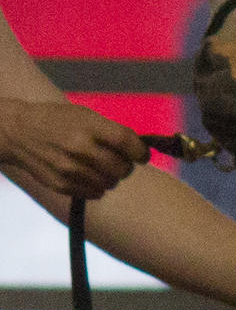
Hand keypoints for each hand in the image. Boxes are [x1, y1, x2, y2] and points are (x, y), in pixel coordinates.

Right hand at [0, 98, 148, 198]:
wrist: (19, 133)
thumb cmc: (57, 121)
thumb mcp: (84, 115)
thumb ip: (110, 131)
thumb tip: (138, 150)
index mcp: (88, 125)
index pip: (126, 142)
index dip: (141, 152)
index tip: (143, 156)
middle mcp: (80, 147)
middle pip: (122, 168)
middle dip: (125, 167)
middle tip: (118, 161)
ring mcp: (70, 169)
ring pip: (110, 184)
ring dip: (110, 178)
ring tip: (98, 167)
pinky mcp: (63, 185)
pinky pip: (95, 193)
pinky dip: (96, 187)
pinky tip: (86, 175)